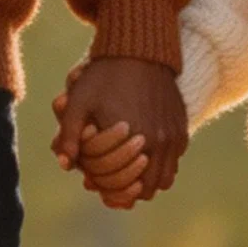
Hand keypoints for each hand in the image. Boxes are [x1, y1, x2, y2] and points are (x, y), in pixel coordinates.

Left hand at [52, 56, 187, 201]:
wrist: (139, 51)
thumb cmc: (104, 76)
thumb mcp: (79, 101)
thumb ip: (69, 134)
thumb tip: (65, 164)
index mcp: (134, 139)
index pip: (128, 187)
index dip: (114, 195)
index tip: (102, 190)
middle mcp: (159, 142)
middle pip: (150, 189)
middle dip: (131, 191)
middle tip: (116, 186)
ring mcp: (173, 136)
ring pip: (166, 178)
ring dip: (149, 180)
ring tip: (130, 175)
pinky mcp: (181, 128)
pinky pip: (175, 160)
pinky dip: (162, 165)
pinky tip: (144, 156)